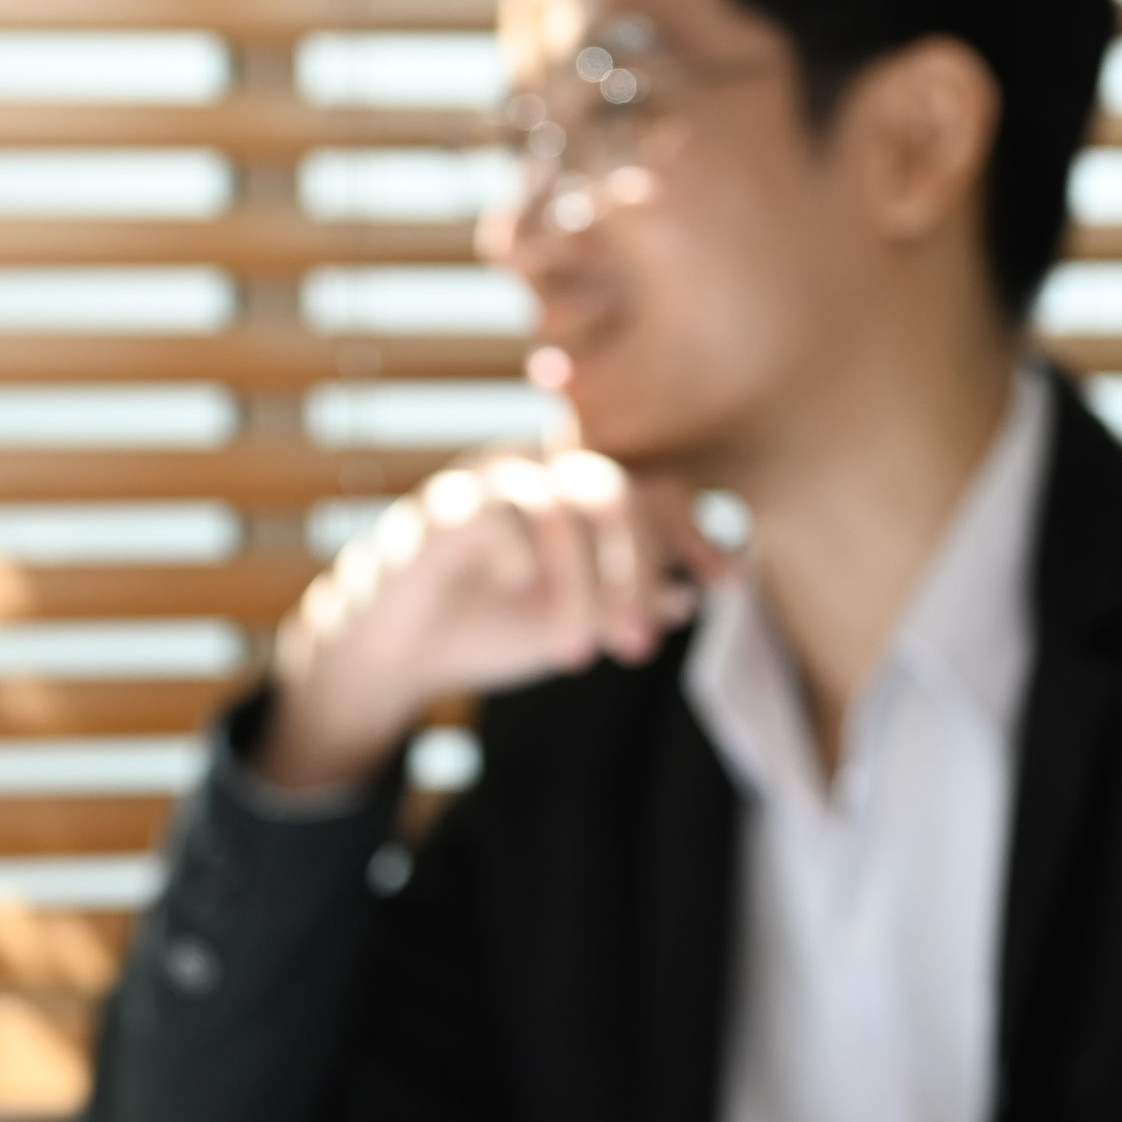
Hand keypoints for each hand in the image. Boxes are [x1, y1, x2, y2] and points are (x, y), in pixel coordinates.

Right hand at [257, 444, 730, 791]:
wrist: (397, 650)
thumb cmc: (493, 625)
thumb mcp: (577, 624)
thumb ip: (631, 606)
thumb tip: (694, 595)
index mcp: (579, 488)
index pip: (653, 489)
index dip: (693, 532)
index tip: (723, 586)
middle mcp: (541, 469)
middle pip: (615, 491)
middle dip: (635, 573)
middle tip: (636, 646)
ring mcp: (488, 480)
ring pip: (561, 508)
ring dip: (580, 588)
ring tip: (577, 652)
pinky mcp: (442, 506)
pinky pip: (496, 516)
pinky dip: (520, 559)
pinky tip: (520, 595)